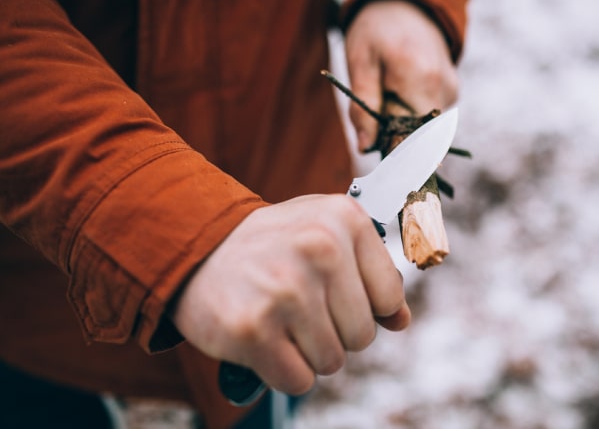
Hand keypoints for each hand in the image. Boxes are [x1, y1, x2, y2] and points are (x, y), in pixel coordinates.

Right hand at [170, 195, 410, 394]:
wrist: (197, 249)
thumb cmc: (272, 246)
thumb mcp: (326, 234)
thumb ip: (370, 272)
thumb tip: (401, 321)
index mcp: (345, 218)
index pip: (390, 298)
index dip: (364, 306)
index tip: (332, 293)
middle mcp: (320, 248)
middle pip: (362, 335)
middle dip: (333, 332)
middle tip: (298, 305)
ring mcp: (287, 289)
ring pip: (331, 361)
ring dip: (306, 352)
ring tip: (279, 318)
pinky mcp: (253, 328)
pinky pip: (297, 380)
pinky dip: (282, 371)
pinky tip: (264, 339)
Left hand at [345, 0, 458, 150]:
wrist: (407, 3)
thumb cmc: (376, 31)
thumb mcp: (360, 64)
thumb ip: (363, 108)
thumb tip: (365, 148)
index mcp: (420, 79)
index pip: (414, 137)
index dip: (397, 153)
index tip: (381, 160)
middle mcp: (444, 88)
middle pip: (420, 137)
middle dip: (396, 137)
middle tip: (375, 121)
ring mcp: (452, 90)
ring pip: (425, 128)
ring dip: (403, 124)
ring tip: (387, 95)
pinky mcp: (453, 91)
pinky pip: (429, 117)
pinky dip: (412, 113)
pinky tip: (400, 92)